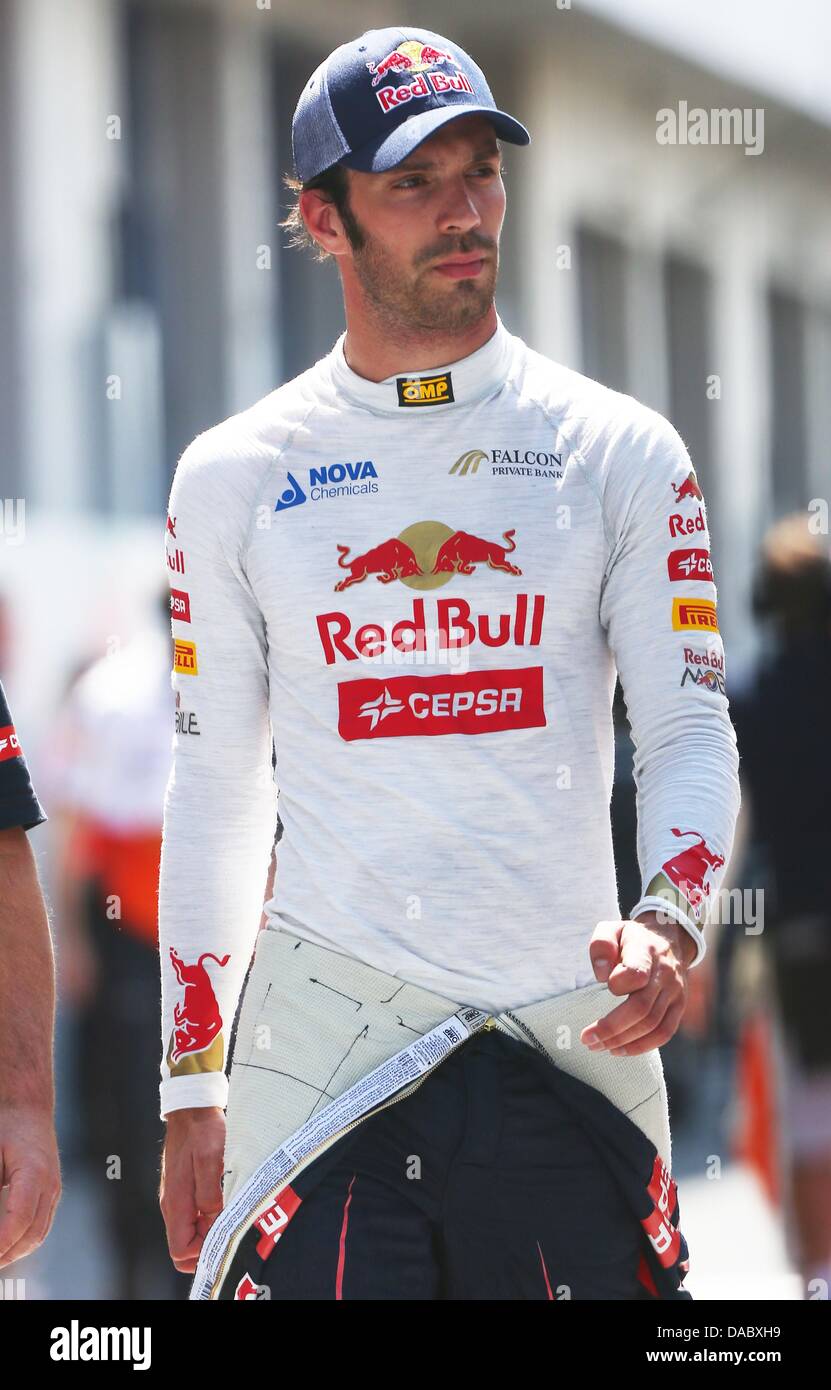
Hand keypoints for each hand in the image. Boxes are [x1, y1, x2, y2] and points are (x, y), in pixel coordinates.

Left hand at [0, 1106, 61, 1268]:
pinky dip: (24, 1241)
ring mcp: (53, 1189)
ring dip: (16, 1252)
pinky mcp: (52, 1191)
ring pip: (39, 1234)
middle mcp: (49, 1184)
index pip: (20, 1220)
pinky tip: (6, 1246)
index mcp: (34, 1172)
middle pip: (32, 1234)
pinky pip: (41, 1225)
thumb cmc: (6, 1127)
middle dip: (7, 1255)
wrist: (29, 1108)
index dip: (2, 1243)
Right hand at [160, 1106, 225, 1273]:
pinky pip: (194, 1216)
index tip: (224, 1235)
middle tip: (230, 1224)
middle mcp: (172, 1205)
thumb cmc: (202, 1130)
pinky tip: (226, 1200)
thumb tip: (213, 1222)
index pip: (180, 1250)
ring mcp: (177, 1198)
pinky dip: (209, 1216)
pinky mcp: (184, 1189)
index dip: (203, 1251)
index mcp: (176, 1202)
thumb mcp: (211, 1160)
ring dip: (210, 1229)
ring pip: (190, 1232)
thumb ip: (209, 1194)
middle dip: (207, 1245)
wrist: (192, 1108)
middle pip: (184, 1246)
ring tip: (232, 1209)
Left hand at [579, 912, 695, 1057]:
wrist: (669, 938)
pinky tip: (619, 1050)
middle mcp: (665, 973)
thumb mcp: (612, 928)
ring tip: (598, 1046)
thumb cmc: (631, 938)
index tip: (602, 985)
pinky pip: (665, 1033)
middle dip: (611, 1028)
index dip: (617, 985)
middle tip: (587, 1039)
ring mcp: (675, 992)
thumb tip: (601, 974)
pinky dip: (642, 1046)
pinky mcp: (679, 1006)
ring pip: (652, 1025)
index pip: (636, 973)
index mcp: (646, 951)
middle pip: (642, 1008)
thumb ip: (601, 945)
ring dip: (623, 1041)